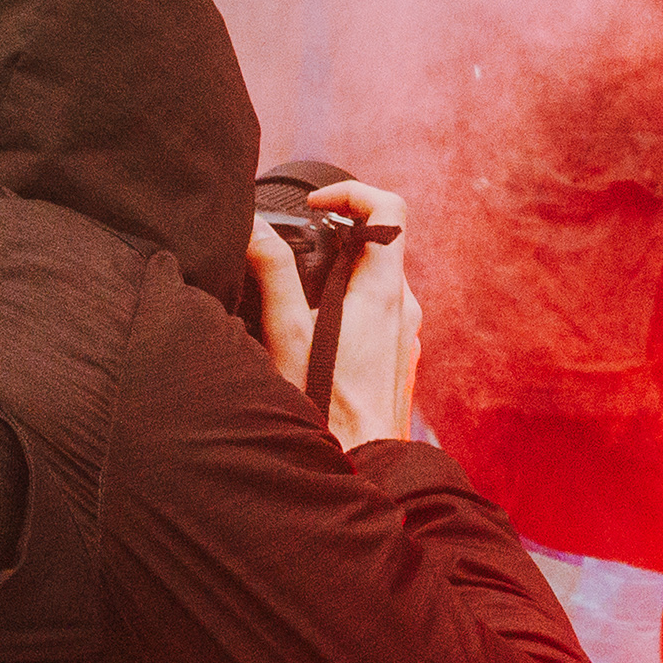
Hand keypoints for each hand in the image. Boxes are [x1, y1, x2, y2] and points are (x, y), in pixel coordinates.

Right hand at [246, 179, 422, 452]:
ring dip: (343, 276)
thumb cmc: (326, 409)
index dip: (353, 193)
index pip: (390, 208)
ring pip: (380, 281)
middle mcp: (404, 309)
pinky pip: (382, 314)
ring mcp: (407, 335)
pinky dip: (353, 306)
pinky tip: (320, 338)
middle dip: (337, 237)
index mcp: (383, 292)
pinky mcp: (401, 359)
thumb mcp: (287, 335)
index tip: (316, 205)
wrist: (366, 469)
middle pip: (381, 244)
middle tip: (297, 252)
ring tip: (302, 300)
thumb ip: (272, 274)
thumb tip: (256, 228)